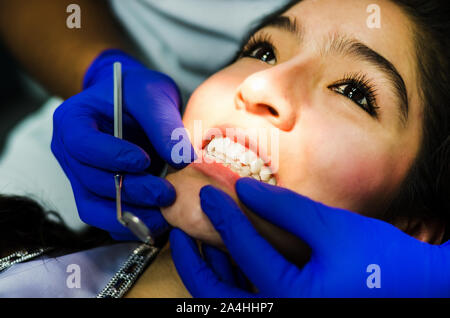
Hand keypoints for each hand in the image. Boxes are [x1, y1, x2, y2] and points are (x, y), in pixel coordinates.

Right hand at [52, 49, 194, 239]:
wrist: (133, 104)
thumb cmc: (138, 92)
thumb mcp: (153, 96)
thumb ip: (165, 125)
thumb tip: (183, 160)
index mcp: (73, 121)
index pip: (83, 144)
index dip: (112, 156)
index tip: (145, 160)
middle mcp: (70, 153)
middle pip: (93, 181)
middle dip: (133, 191)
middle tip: (168, 194)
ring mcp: (81, 177)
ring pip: (96, 209)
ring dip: (132, 215)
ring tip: (166, 216)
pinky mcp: (97, 195)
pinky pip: (107, 218)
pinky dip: (132, 224)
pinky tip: (159, 221)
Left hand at [170, 178, 449, 296]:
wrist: (418, 290)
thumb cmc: (381, 261)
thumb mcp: (332, 228)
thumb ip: (285, 208)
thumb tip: (245, 189)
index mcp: (292, 296)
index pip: (244, 248)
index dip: (223, 215)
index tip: (207, 194)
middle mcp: (281, 314)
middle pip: (217, 295)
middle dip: (192, 263)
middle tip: (178, 237)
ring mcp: (284, 316)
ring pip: (229, 301)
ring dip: (210, 272)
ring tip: (199, 242)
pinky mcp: (292, 311)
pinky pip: (249, 301)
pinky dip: (232, 281)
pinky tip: (229, 258)